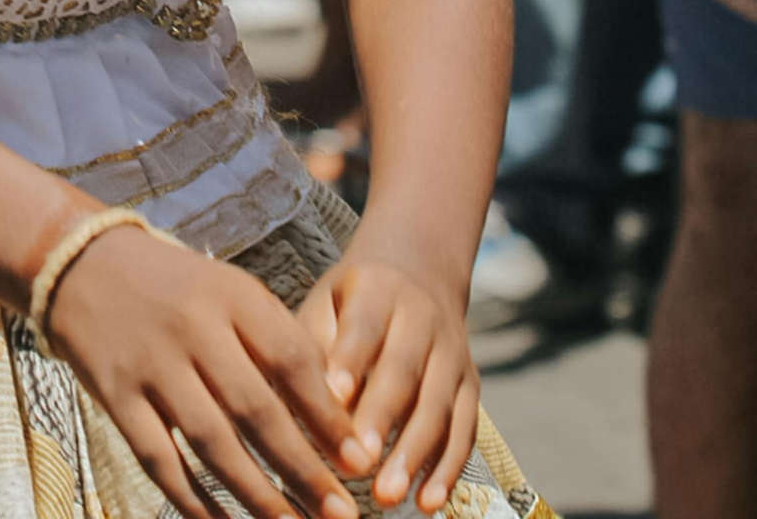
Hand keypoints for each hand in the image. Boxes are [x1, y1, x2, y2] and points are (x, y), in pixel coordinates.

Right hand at [46, 220, 363, 518]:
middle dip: (303, 470)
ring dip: (258, 497)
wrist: (83, 263)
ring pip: (212, 444)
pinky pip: (162, 462)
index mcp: (231, 296)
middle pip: (256, 409)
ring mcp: (151, 363)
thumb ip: (277, 344)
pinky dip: (196, 503)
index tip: (360, 462)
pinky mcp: (116, 395)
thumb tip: (334, 420)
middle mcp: (192, 327)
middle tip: (341, 514)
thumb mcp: (231, 293)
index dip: (328, 415)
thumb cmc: (176, 288)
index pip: (291, 358)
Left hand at [297, 233, 478, 512]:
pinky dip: (448, 469)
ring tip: (386, 496)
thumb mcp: (327, 301)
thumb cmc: (352, 302)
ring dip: (414, 454)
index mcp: (377, 288)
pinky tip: (427, 503)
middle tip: (358, 464)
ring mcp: (453, 352)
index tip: (335, 398)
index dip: (351, 361)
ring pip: (438, 405)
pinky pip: (465, 430)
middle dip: (382, 418)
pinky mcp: (471, 385)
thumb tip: (295, 403)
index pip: (364, 326)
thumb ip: (313, 344)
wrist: (418, 272)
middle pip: (403, 369)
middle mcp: (422, 317)